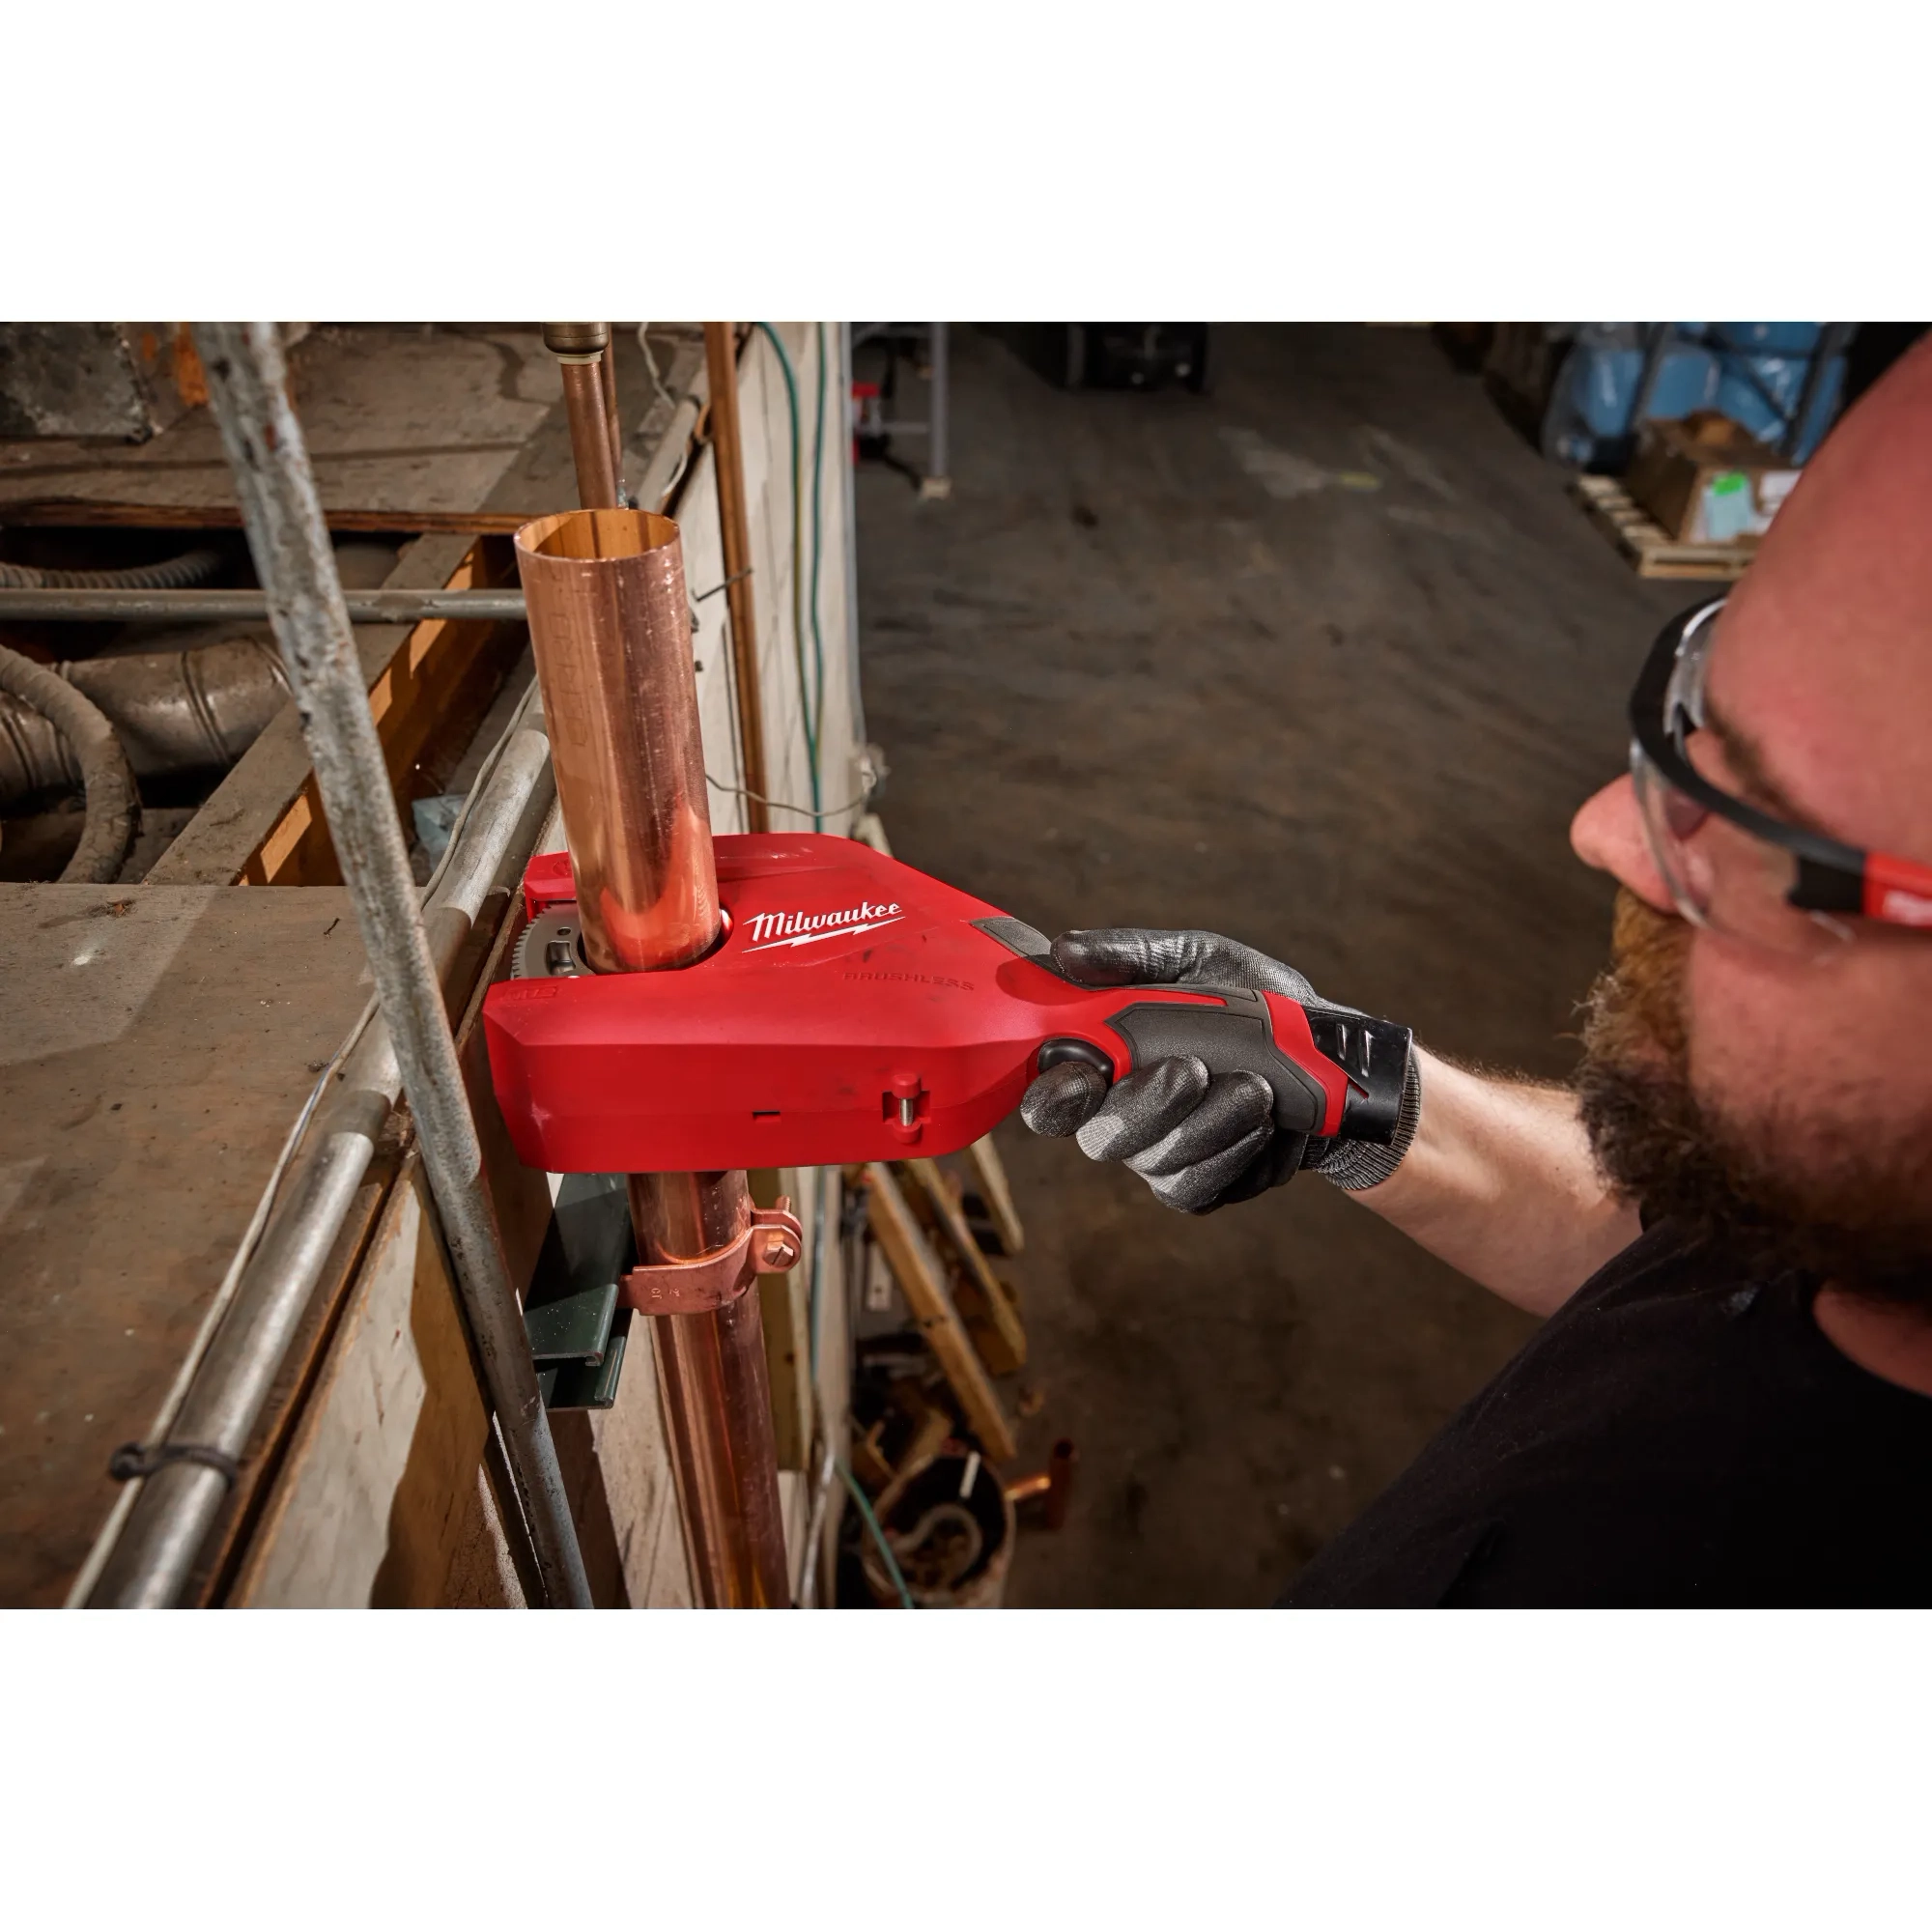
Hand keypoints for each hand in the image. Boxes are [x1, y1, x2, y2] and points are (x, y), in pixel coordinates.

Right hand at [1018, 927, 1412, 1212]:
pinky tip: (1265, 1122)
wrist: (1327, 1056)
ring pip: (1158, 1162)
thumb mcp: (1197, 959)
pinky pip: (1199, 1187)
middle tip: (1192, 1068)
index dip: (1052, 1095)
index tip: (1083, 1077)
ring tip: (1257, 1085)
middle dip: (1146, 1105)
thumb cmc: (1250, 1001)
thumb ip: (1132, 956)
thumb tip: (1065, 950)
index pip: (1049, 1094)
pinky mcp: (1200, 1187)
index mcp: (1103, 1061)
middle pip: (1099, 1138)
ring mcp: (1158, 1157)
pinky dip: (1234, 1153)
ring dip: (1210, 1123)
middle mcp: (1119, 1116)